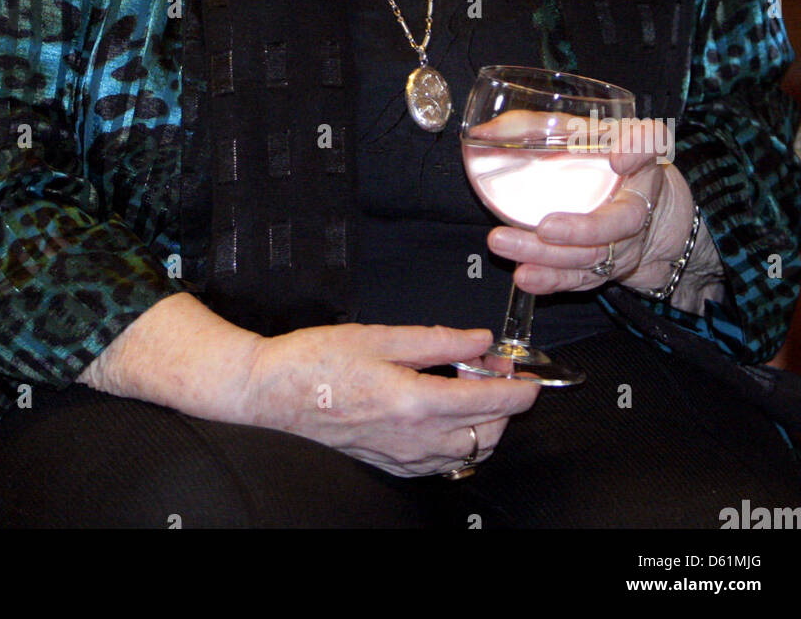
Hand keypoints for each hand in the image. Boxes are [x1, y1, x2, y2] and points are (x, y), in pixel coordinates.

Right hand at [81, 293, 538, 477]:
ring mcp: (401, 457)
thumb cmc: (315, 359)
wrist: (270, 392)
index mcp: (413, 400)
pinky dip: (457, 443)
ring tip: (467, 388)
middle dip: (503, 403)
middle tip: (493, 370)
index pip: (488, 403)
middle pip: (486, 431)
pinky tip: (444, 416)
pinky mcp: (390, 465)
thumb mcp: (380, 335)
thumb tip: (479, 340)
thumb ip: (437, 340)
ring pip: (468, 452)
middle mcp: (413, 438)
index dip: (519, 390)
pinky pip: (441, 464)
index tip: (530, 378)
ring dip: (482, 424)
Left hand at [487, 117, 692, 294]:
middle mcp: (638, 203)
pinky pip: (580, 278)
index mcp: (639, 160)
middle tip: (546, 227)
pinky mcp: (604, 269)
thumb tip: (485, 132)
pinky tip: (525, 276)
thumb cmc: (604, 162)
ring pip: (593, 255)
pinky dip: (551, 280)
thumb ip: (538, 125)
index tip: (618, 158)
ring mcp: (623, 243)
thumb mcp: (582, 134)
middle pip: (621, 221)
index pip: (649, 146)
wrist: (649, 214)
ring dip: (550, 256)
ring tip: (506, 243)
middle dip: (583, 228)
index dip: (637, 150)